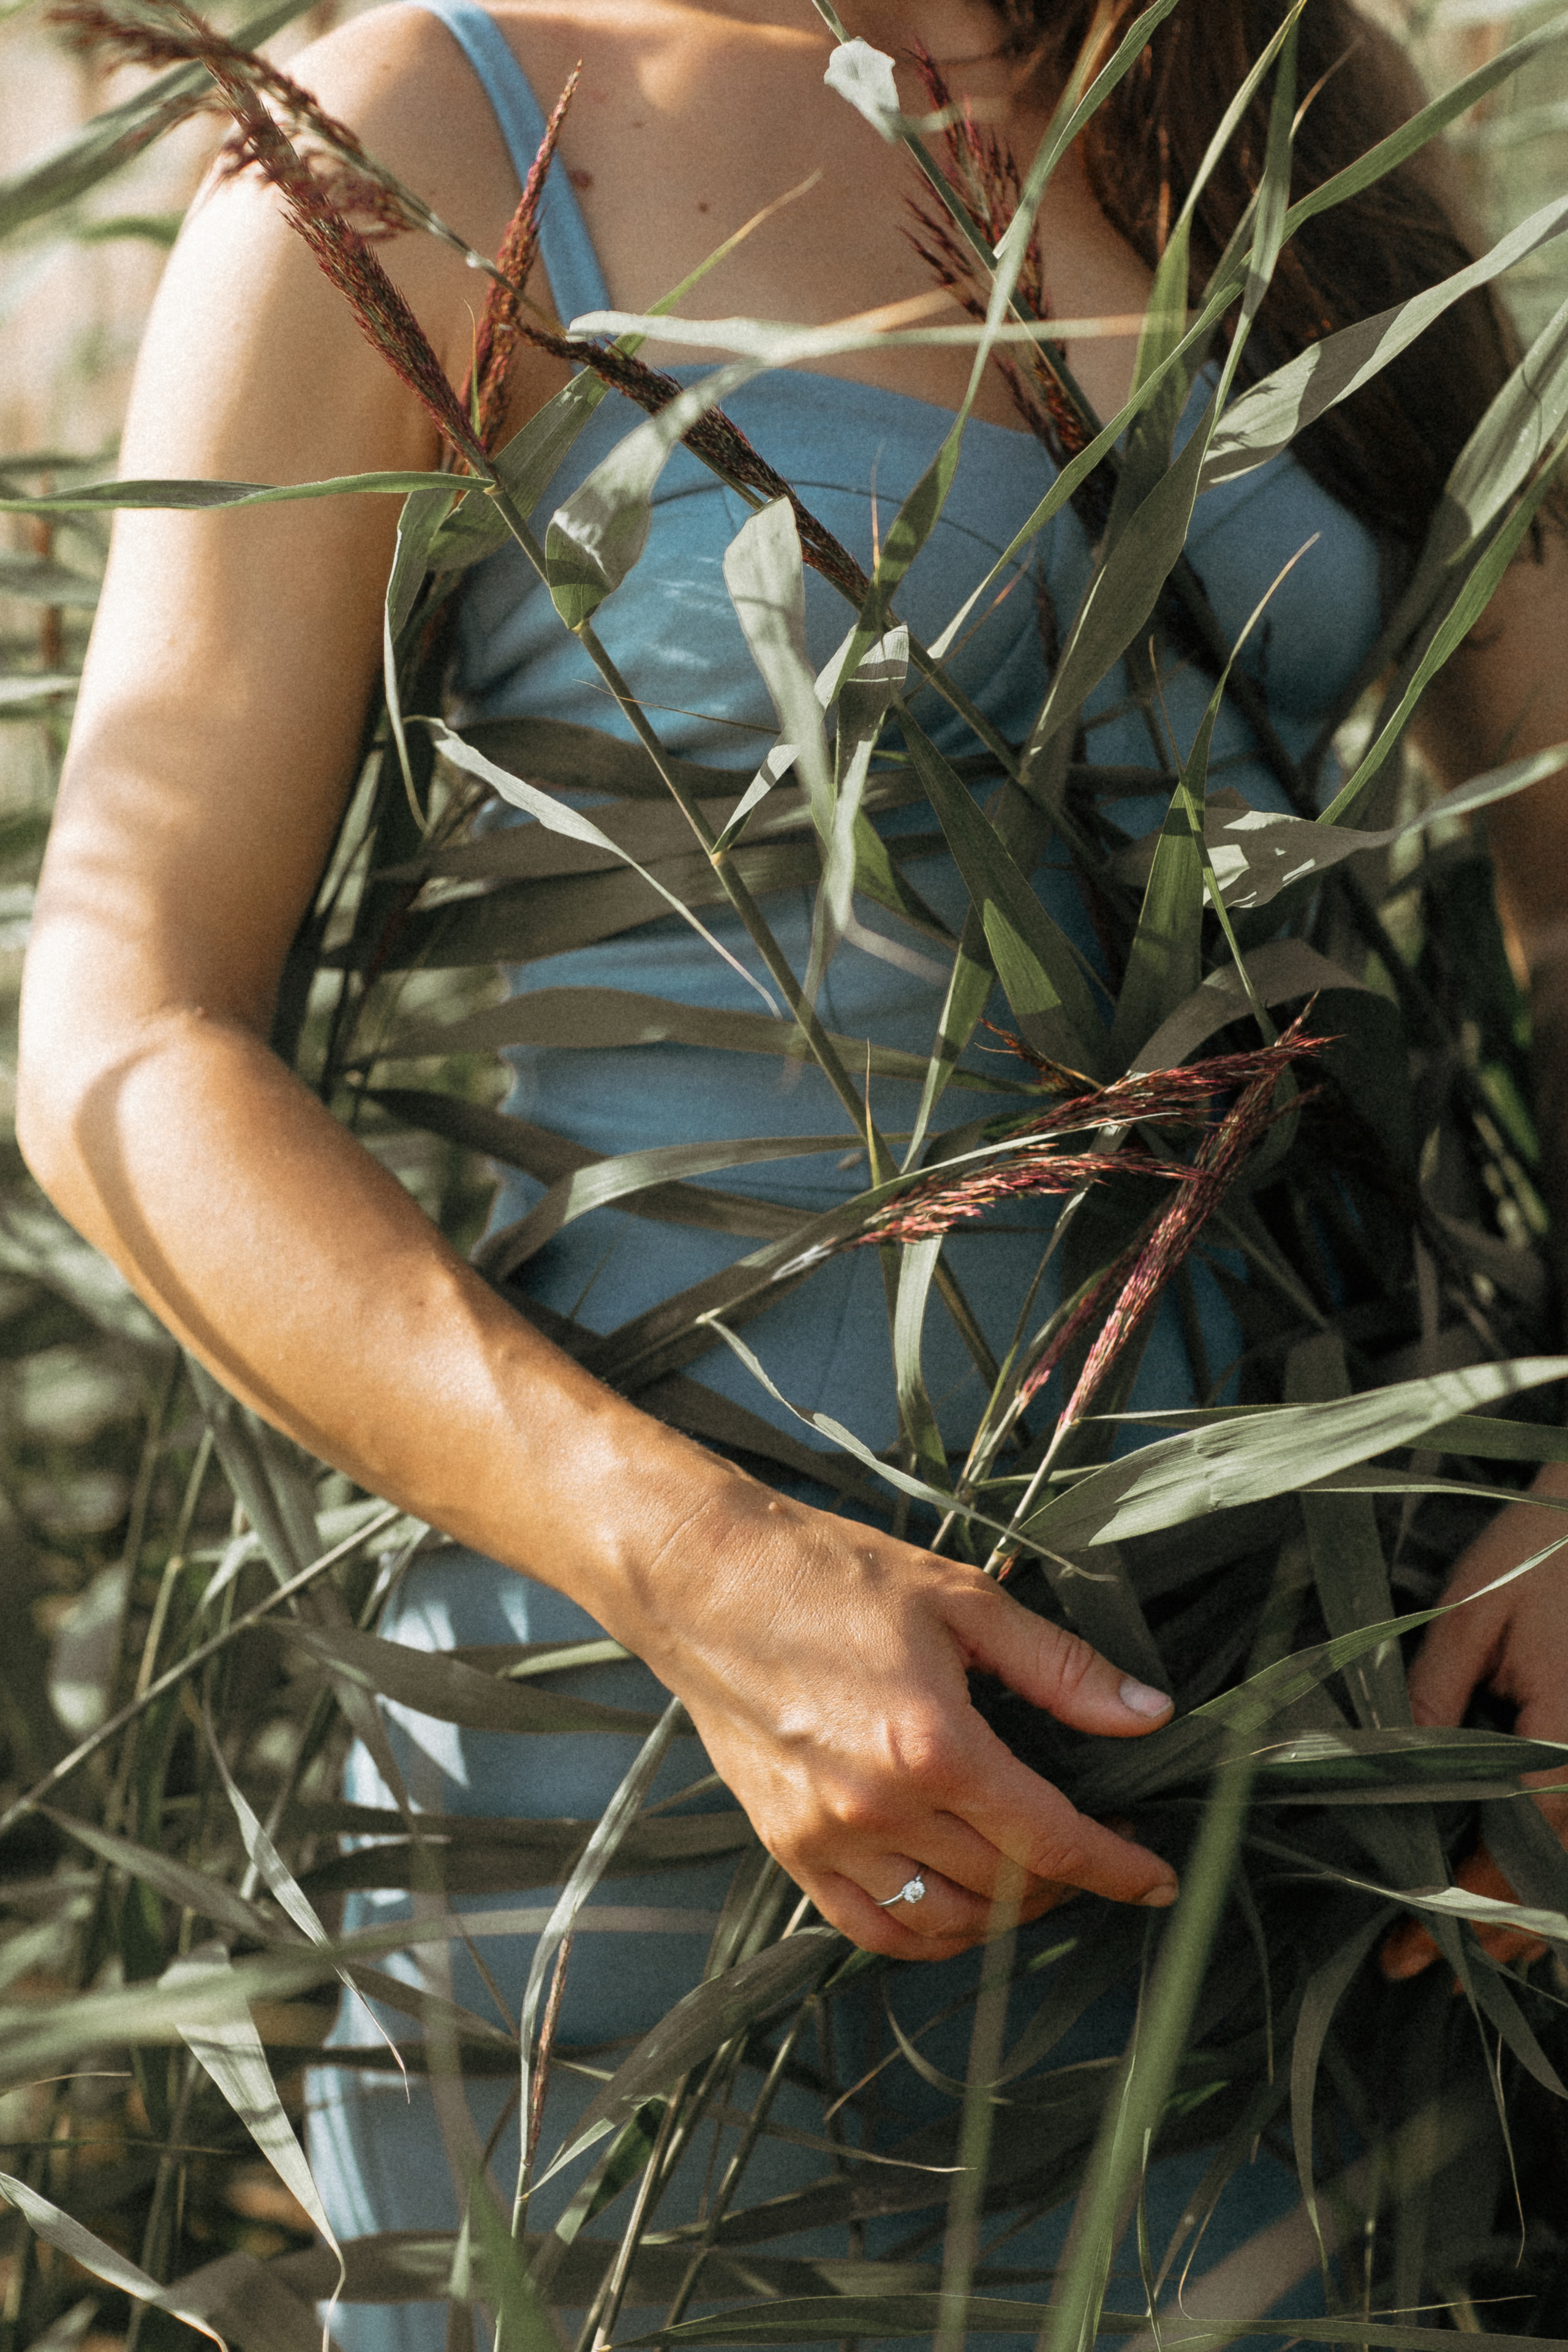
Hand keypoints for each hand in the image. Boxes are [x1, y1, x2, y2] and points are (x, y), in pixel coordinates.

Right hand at [625, 1471, 1178, 1960]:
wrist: (703, 1580)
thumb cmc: (828, 1575)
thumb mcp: (961, 1599)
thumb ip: (1058, 1668)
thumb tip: (1147, 1715)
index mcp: (933, 1745)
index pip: (1052, 1840)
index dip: (1117, 1870)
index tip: (1157, 1881)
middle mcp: (880, 1807)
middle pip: (1005, 1886)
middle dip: (1068, 1881)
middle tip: (1094, 1847)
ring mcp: (825, 1837)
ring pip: (943, 1923)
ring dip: (1002, 1914)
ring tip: (1031, 1875)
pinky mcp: (787, 1846)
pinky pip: (871, 1928)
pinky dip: (925, 1933)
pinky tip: (955, 1904)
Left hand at [1381, 1459, 1567, 1981]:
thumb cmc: (1543, 1546)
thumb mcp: (1472, 1614)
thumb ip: (1434, 1697)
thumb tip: (1384, 1767)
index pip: (1509, 1853)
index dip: (1455, 1908)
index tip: (1404, 1952)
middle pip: (1553, 1880)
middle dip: (1490, 1931)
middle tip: (1417, 1968)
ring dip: (1531, 1913)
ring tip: (1471, 1950)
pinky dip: (1558, 1867)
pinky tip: (1525, 1892)